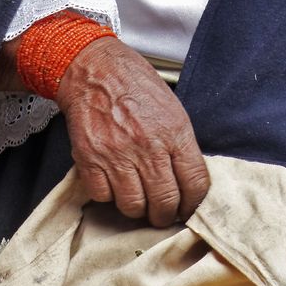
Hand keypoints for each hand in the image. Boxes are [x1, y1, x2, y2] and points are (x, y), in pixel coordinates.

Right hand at [57, 37, 209, 226]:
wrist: (96, 70)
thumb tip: (186, 179)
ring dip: (137, 208)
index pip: (195, 183)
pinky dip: (108, 195)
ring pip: (133, 207)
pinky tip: (112, 181)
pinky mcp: (90, 160)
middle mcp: (149, 146)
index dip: (193, 203)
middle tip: (162, 212)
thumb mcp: (172, 108)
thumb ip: (180, 144)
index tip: (187, 207)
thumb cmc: (135, 84)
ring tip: (137, 197)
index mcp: (175, 132)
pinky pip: (103, 197)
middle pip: (165, 202)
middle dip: (165, 215)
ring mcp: (118, 155)